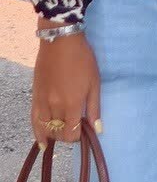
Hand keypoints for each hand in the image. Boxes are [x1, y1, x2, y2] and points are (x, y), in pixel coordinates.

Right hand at [31, 32, 101, 150]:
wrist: (61, 41)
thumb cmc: (82, 59)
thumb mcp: (94, 83)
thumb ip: (94, 108)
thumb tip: (97, 130)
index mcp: (72, 103)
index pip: (72, 133)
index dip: (78, 136)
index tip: (83, 130)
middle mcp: (55, 106)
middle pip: (58, 132)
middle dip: (67, 134)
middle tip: (74, 127)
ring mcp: (42, 101)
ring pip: (45, 128)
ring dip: (54, 133)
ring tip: (60, 132)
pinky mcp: (35, 95)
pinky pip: (33, 119)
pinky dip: (37, 131)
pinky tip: (41, 141)